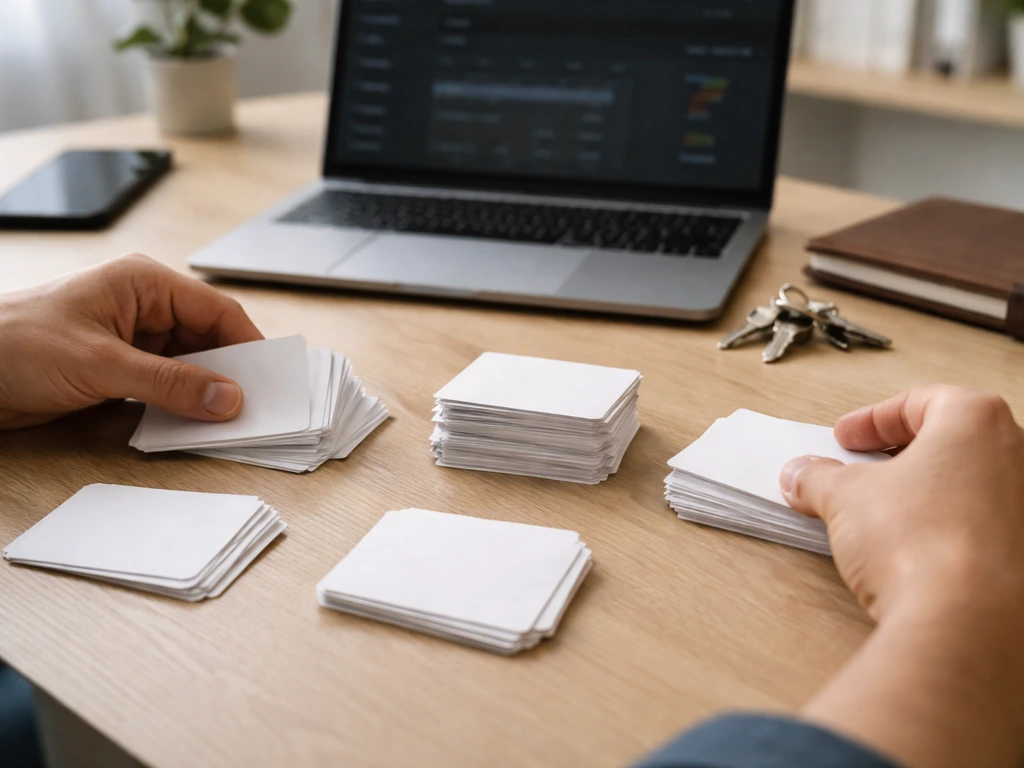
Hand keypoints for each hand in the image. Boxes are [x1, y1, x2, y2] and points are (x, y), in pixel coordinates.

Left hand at [0, 254, 263, 429]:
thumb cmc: (12, 343)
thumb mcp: (101, 364)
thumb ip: (170, 383)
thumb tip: (228, 398)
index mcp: (144, 283)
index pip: (217, 311)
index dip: (248, 345)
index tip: (270, 382)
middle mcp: (144, 307)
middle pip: (209, 339)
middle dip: (231, 373)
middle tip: (255, 408)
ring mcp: (132, 339)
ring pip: (190, 365)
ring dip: (205, 393)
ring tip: (229, 421)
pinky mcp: (119, 369)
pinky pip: (166, 385)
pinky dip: (181, 404)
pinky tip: (193, 424)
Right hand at [781, 386, 1023, 767]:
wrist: (965, 621)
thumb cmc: (921, 544)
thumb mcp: (843, 497)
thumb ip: (819, 478)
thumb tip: (803, 476)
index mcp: (976, 420)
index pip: (918, 402)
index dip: (871, 420)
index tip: (845, 439)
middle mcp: (1016, 455)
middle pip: (949, 439)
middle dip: (898, 454)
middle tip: (860, 469)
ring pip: (968, 482)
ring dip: (922, 491)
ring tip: (878, 513)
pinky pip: (983, 523)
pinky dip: (946, 525)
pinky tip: (911, 549)